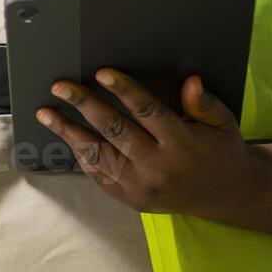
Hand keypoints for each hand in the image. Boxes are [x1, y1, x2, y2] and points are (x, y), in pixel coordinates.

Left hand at [38, 70, 260, 217]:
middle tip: (61, 86)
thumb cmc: (220, 150)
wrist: (225, 195)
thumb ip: (205, 104)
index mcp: (183, 144)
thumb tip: (190, 81)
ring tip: (46, 113)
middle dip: (84, 105)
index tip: (101, 73)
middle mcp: (159, 167)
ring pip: (97, 154)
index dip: (124, 90)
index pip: (148, 111)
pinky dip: (80, 153)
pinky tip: (65, 135)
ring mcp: (141, 186)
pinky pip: (98, 174)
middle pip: (114, 130)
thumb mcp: (223, 124)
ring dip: (68, 131)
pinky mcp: (130, 199)